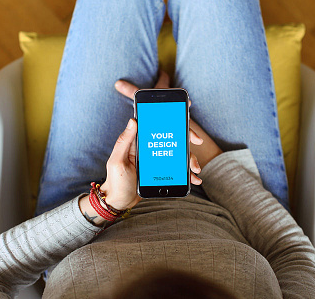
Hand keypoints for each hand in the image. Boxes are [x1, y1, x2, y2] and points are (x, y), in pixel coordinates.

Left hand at [114, 70, 203, 185]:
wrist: (120, 201)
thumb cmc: (115, 181)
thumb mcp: (117, 161)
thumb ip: (124, 141)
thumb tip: (133, 120)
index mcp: (138, 141)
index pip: (156, 124)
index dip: (170, 117)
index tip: (184, 112)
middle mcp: (149, 147)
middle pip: (172, 137)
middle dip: (187, 137)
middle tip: (198, 141)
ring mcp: (157, 159)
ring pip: (178, 153)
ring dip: (190, 159)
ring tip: (195, 170)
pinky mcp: (162, 170)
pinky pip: (177, 168)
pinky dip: (187, 173)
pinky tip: (193, 178)